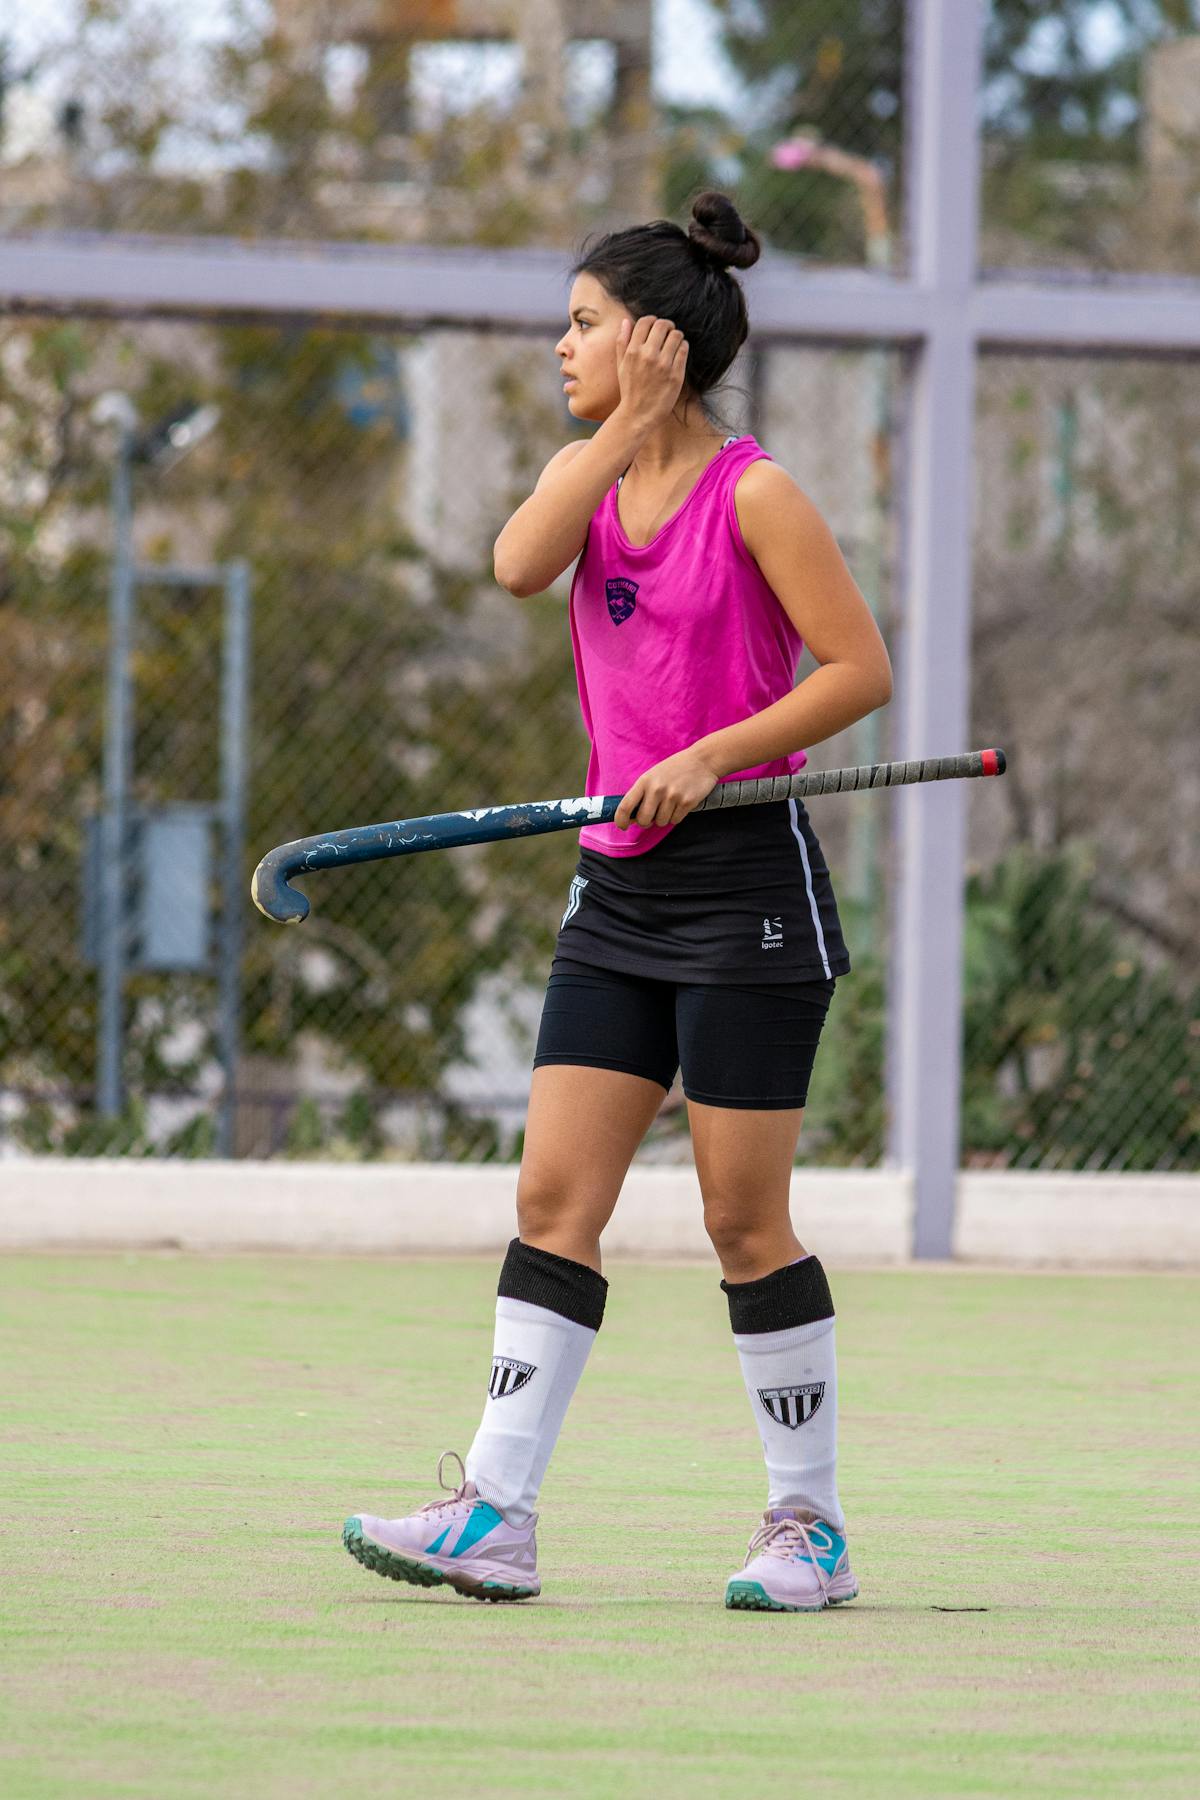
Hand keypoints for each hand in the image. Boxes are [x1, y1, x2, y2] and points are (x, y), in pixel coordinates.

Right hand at [614, 315, 688, 430]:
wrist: (639, 414)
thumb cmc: (630, 390)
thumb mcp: (621, 366)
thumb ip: (622, 342)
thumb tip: (626, 321)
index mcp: (633, 351)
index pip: (645, 322)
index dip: (652, 320)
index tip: (655, 326)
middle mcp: (648, 355)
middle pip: (663, 325)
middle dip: (667, 325)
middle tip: (668, 332)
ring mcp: (663, 365)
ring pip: (677, 335)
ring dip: (676, 336)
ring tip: (674, 343)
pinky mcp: (676, 374)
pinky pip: (684, 350)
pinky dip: (683, 347)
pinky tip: (678, 353)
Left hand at [614, 745, 719, 829]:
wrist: (703, 760)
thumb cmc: (675, 768)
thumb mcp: (653, 775)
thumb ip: (641, 793)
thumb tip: (630, 816)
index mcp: (645, 781)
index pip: (625, 806)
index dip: (620, 820)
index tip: (623, 825)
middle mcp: (657, 789)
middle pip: (643, 820)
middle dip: (646, 822)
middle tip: (653, 815)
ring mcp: (672, 796)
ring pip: (661, 822)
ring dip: (664, 818)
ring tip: (671, 803)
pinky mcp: (687, 802)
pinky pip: (676, 821)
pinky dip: (677, 816)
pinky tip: (681, 803)